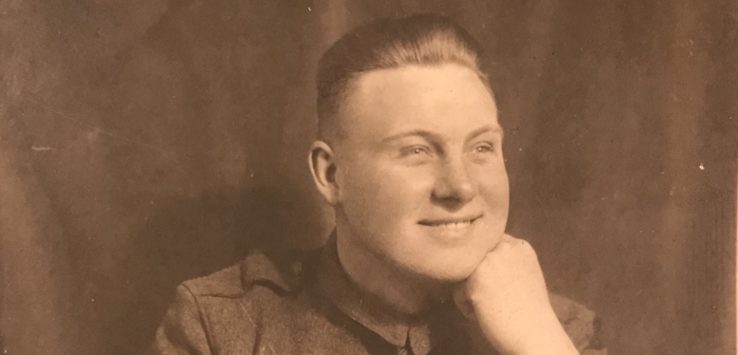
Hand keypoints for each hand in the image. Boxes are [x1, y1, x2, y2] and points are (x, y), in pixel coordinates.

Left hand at [453, 234, 577, 354]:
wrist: (535, 334)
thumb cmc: (530, 311)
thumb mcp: (524, 274)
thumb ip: (505, 262)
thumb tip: (478, 261)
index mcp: (519, 246)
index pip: (488, 244)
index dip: (484, 264)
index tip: (489, 282)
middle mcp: (504, 247)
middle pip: (473, 257)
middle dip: (474, 276)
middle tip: (487, 297)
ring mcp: (490, 260)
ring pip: (463, 272)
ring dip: (467, 290)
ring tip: (484, 307)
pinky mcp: (476, 277)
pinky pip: (457, 290)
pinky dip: (464, 305)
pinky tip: (480, 314)